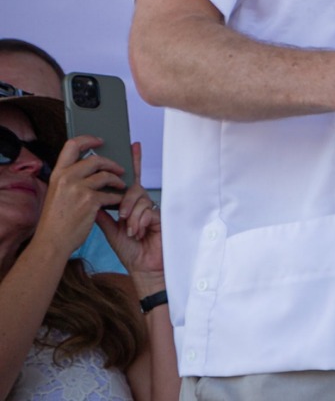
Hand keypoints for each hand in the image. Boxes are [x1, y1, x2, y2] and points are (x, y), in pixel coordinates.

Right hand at [37, 135, 125, 255]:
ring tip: (122, 185)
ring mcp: (78, 189)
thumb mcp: (56, 194)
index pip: (71, 146)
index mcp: (57, 174)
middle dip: (111, 163)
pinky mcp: (90, 201)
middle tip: (119, 169)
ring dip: (117, 180)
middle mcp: (67, 178)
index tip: (100, 141)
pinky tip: (118, 201)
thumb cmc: (55, 221)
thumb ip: (69, 180)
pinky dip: (116, 198)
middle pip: (96, 159)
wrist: (51, 242)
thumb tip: (88, 169)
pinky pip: (110, 194)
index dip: (88, 139)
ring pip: (106, 175)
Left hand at [99, 141, 163, 282]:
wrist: (143, 268)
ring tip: (130, 230)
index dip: (132, 163)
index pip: (129, 181)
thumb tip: (93, 197)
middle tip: (122, 216)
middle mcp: (142, 205)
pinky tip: (138, 232)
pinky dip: (140, 221)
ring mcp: (152, 210)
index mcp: (129, 206)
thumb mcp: (111, 231)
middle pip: (134, 188)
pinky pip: (148, 210)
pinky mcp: (161, 216)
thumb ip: (104, 214)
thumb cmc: (130, 251)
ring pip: (140, 199)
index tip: (132, 145)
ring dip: (132, 216)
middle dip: (126, 200)